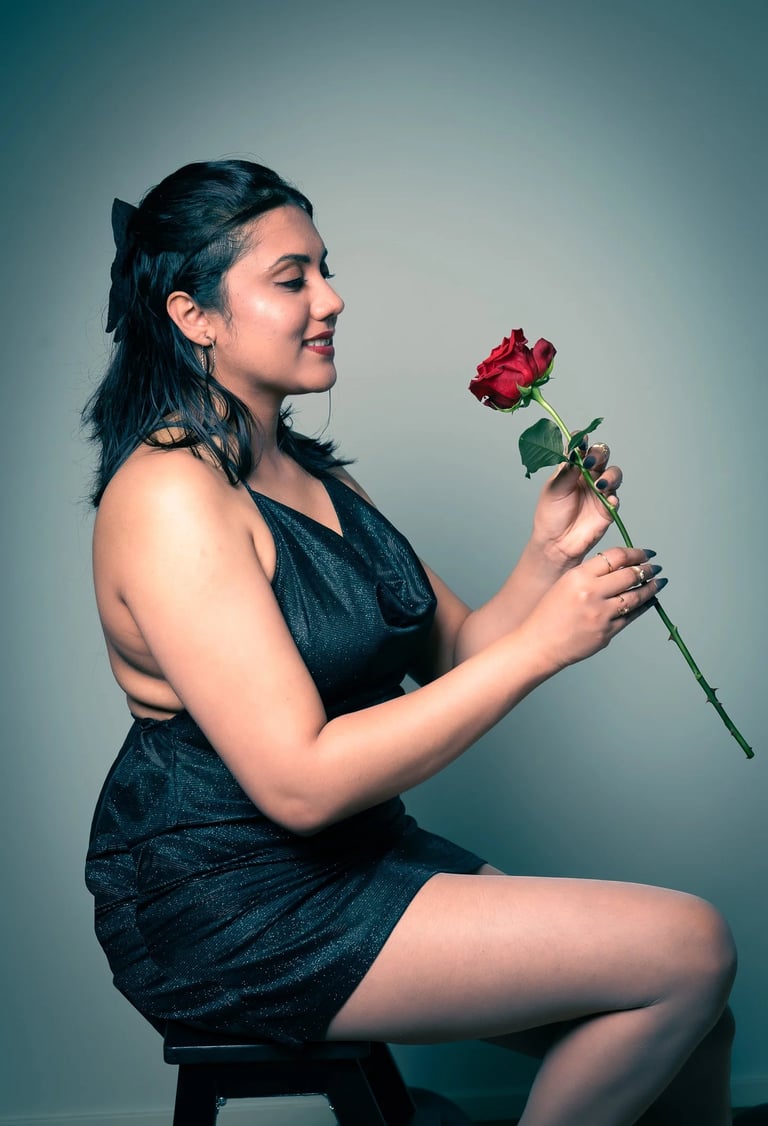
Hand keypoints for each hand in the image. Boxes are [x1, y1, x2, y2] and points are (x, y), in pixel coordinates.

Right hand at [519, 546, 661, 670]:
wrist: (539, 643)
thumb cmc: (549, 613)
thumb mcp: (565, 584)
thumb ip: (590, 574)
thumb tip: (621, 566)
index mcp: (579, 576)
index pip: (616, 556)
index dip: (635, 553)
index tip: (645, 553)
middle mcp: (591, 593)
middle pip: (630, 575)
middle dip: (648, 569)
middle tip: (655, 567)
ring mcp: (601, 614)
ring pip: (636, 596)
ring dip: (651, 587)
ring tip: (659, 582)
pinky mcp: (607, 632)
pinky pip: (632, 616)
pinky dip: (644, 606)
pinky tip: (650, 601)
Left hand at [531, 441, 622, 565]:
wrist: (556, 543)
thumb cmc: (551, 516)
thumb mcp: (553, 490)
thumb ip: (565, 471)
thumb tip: (574, 452)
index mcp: (573, 468)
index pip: (581, 448)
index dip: (582, 441)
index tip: (580, 441)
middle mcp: (589, 475)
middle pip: (601, 455)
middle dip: (598, 454)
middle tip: (589, 463)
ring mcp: (600, 491)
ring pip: (614, 473)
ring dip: (610, 476)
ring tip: (599, 485)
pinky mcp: (608, 507)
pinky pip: (616, 497)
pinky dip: (614, 497)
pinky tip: (608, 500)